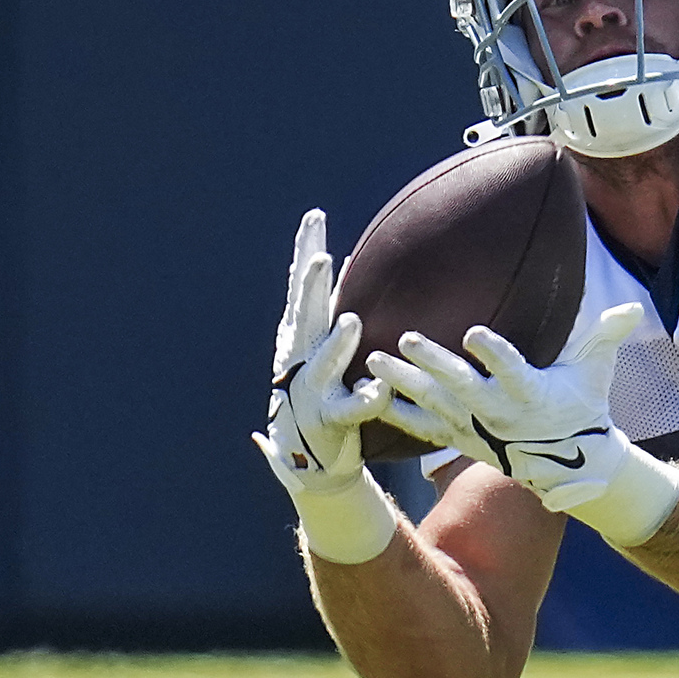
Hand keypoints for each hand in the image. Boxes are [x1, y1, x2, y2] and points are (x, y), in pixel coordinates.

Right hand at [254, 210, 399, 565]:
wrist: (311, 459)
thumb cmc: (321, 393)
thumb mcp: (325, 347)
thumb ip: (334, 308)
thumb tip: (354, 261)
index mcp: (302, 336)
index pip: (304, 287)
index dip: (307, 252)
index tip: (315, 218)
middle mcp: (301, 359)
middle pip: (306, 315)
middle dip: (312, 287)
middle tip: (325, 256)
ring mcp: (312, 390)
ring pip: (324, 363)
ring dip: (335, 343)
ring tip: (351, 320)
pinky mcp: (330, 421)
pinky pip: (351, 409)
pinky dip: (364, 400)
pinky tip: (377, 393)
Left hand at [369, 301, 678, 549]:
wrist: (566, 462)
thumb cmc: (581, 406)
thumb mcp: (598, 371)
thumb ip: (608, 336)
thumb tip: (634, 308)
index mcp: (532, 393)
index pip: (513, 371)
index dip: (494, 353)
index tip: (475, 334)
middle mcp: (498, 412)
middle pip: (461, 386)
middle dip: (434, 364)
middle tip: (408, 339)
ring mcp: (473, 427)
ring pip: (433, 404)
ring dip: (403, 383)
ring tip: (375, 361)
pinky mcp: (457, 437)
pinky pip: (421, 428)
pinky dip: (395, 414)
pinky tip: (369, 396)